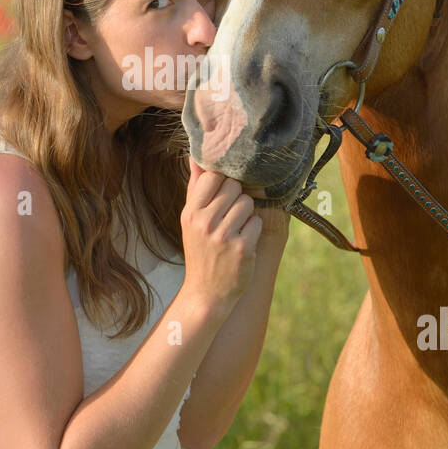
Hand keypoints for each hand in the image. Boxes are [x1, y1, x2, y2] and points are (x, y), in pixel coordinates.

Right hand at [181, 157, 262, 313]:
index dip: (223, 182)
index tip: (222, 195)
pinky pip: (257, 222)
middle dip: (237, 198)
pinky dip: (253, 230)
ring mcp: (223, 235)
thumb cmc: (200, 251)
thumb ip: (195, 187)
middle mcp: (204, 222)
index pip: (213, 176)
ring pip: (248, 203)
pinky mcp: (242, 248)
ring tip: (235, 230)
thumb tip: (195, 155)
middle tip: (229, 217)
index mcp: (190, 212)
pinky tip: (243, 242)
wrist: (206, 293)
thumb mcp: (191, 220)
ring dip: (246, 215)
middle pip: (234, 187)